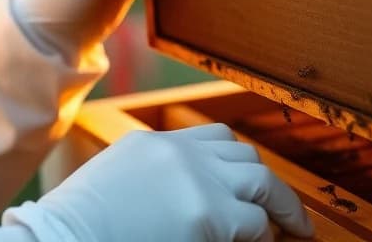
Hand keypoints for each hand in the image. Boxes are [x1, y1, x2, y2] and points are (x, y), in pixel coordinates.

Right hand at [19, 124, 313, 241]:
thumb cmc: (78, 232)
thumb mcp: (115, 192)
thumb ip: (152, 186)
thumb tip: (184, 207)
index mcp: (149, 145)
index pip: (212, 138)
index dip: (237, 164)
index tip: (249, 185)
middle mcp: (176, 152)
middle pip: (242, 154)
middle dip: (265, 182)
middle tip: (282, 211)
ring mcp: (195, 178)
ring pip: (260, 181)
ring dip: (280, 206)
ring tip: (294, 228)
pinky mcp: (208, 213)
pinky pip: (257, 223)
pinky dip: (267, 235)